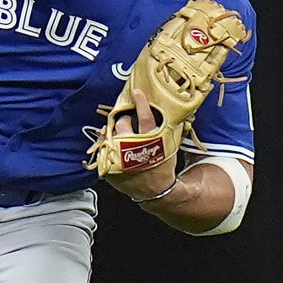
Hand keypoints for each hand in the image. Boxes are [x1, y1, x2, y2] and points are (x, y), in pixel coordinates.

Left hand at [102, 87, 177, 201]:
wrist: (155, 191)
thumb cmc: (163, 165)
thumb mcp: (171, 146)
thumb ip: (171, 127)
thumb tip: (178, 110)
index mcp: (151, 142)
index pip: (145, 118)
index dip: (141, 103)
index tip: (136, 92)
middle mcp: (133, 148)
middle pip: (123, 124)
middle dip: (125, 119)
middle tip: (128, 121)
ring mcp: (120, 158)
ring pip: (111, 135)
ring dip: (116, 133)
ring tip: (123, 137)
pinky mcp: (109, 167)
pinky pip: (104, 149)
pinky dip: (109, 146)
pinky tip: (117, 149)